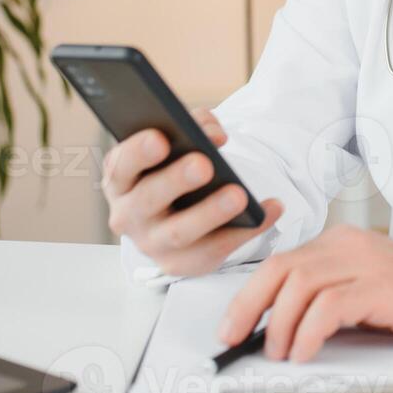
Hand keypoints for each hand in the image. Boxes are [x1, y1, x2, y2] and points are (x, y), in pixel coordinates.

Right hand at [101, 107, 281, 276]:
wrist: (174, 214)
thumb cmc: (171, 170)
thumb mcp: (174, 145)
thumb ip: (193, 127)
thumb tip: (214, 135)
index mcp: (121, 180)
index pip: (122, 166)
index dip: (139, 152)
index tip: (161, 139)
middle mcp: (129, 215)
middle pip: (149, 200)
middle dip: (176, 180)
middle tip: (203, 164)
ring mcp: (153, 244)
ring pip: (180, 232)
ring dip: (211, 212)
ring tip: (239, 194)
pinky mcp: (181, 264)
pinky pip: (215, 249)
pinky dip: (246, 230)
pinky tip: (270, 210)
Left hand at [217, 225, 392, 362]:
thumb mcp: (365, 289)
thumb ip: (329, 296)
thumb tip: (282, 327)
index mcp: (341, 242)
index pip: (280, 263)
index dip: (249, 295)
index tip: (232, 325)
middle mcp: (349, 245)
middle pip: (282, 269)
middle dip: (250, 307)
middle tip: (236, 339)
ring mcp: (366, 263)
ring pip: (301, 285)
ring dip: (281, 325)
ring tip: (279, 353)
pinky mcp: (383, 286)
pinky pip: (331, 306)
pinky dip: (309, 331)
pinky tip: (305, 351)